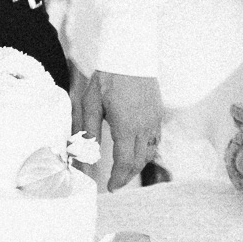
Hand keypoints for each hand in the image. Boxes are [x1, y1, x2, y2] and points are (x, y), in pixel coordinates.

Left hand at [74, 71, 161, 190]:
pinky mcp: (158, 114)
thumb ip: (89, 131)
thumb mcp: (91, 103)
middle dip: (127, 175)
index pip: (125, 163)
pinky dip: (146, 150)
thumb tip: (84, 154)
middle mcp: (144, 127)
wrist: (130, 55)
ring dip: (137, 164)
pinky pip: (155, 140)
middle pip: (138, 162)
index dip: (118, 178)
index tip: (110, 187)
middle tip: (115, 182)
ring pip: (149, 153)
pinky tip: (136, 149)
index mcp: (126, 126)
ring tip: (124, 168)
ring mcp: (154, 121)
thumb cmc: (107, 77)